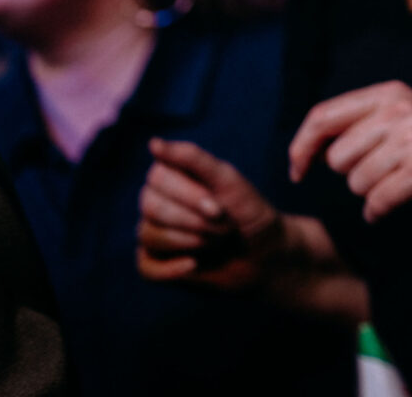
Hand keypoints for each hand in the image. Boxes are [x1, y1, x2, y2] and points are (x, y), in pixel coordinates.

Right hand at [137, 137, 290, 292]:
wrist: (266, 252)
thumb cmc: (248, 211)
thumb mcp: (228, 181)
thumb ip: (192, 158)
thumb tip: (152, 143)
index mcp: (171, 176)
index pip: (157, 178)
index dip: (189, 196)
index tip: (219, 208)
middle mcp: (157, 201)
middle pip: (151, 207)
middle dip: (194, 221)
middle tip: (224, 227)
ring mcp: (155, 232)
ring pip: (148, 235)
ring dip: (190, 241)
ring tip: (217, 242)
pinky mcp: (158, 262)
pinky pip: (145, 266)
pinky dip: (169, 268)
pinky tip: (193, 265)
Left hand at [288, 80, 411, 222]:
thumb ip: (369, 119)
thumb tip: (313, 141)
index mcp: (391, 93)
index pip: (325, 116)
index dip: (302, 145)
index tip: (295, 169)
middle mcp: (400, 110)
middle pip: (338, 157)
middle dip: (353, 176)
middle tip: (384, 176)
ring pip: (357, 182)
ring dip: (372, 194)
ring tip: (401, 186)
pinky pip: (377, 201)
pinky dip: (380, 211)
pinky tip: (394, 207)